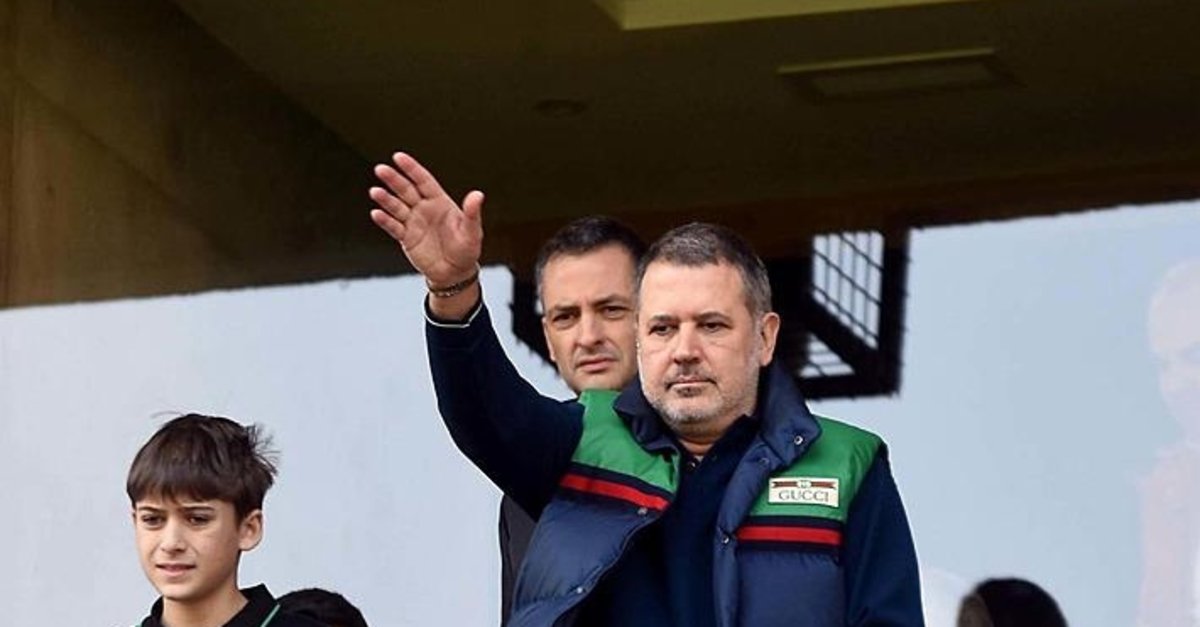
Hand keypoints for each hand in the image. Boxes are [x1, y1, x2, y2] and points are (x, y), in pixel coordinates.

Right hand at [369, 152, 483, 285]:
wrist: (455, 273)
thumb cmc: (466, 250)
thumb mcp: (473, 231)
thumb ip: (472, 213)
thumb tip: (478, 195)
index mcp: (439, 202)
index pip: (423, 181)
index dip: (411, 168)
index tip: (398, 157)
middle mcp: (424, 209)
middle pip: (406, 190)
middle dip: (394, 180)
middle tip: (380, 169)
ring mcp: (413, 222)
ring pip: (396, 207)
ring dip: (386, 199)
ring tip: (375, 192)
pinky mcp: (406, 238)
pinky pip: (393, 227)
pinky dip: (385, 220)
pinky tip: (376, 213)